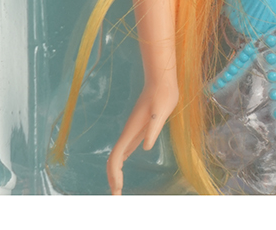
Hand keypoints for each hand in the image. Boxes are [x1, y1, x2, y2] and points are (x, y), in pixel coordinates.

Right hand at [106, 75, 178, 194]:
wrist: (162, 79)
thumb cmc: (163, 94)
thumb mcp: (161, 111)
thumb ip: (153, 129)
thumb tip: (146, 147)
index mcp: (132, 131)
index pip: (116, 157)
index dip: (114, 174)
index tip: (118, 190)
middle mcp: (129, 132)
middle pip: (114, 159)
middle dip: (112, 178)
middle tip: (116, 197)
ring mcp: (133, 130)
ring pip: (119, 154)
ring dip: (116, 171)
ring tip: (118, 187)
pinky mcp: (139, 127)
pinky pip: (126, 147)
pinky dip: (122, 160)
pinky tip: (124, 164)